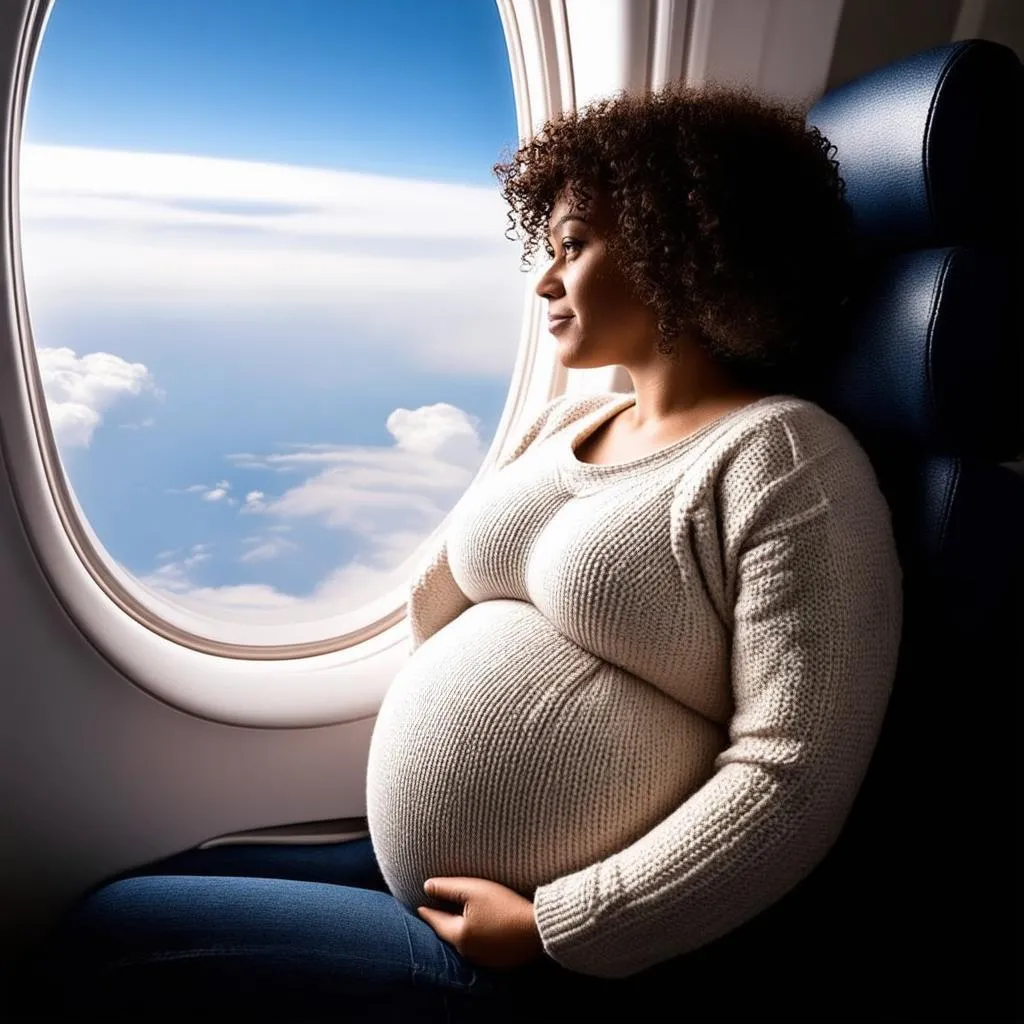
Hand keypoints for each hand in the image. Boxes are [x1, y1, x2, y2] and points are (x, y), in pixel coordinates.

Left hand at [417, 876, 545, 969]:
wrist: (538, 928)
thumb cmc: (505, 905)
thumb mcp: (474, 889)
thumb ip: (447, 887)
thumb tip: (427, 886)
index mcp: (459, 935)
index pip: (435, 921)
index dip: (427, 911)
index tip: (419, 906)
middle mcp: (467, 952)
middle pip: (448, 933)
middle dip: (442, 921)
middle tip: (435, 910)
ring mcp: (483, 960)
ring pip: (464, 942)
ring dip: (459, 929)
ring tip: (456, 917)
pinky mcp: (498, 961)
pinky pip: (479, 948)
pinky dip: (475, 937)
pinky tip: (481, 928)